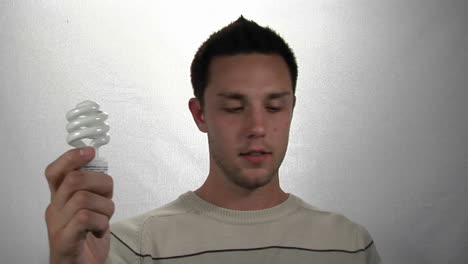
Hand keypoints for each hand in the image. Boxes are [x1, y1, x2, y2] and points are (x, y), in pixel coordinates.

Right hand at [45, 147, 113, 263]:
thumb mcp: (92, 206)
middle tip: (107, 196)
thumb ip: (93, 188)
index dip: (72, 157)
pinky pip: (84, 218)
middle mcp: (55, 209)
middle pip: (74, 180)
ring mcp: (57, 225)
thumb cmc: (87, 238)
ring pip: (84, 199)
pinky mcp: (64, 241)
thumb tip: (100, 165)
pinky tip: (99, 230)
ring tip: (104, 219)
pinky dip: (101, 223)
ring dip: (105, 207)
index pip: (55, 171)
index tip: (90, 152)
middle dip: (101, 183)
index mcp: (60, 198)